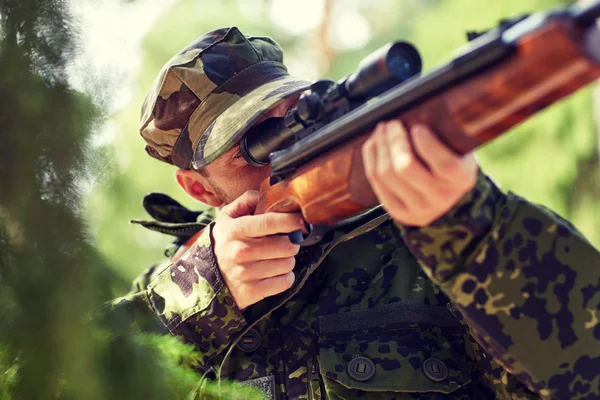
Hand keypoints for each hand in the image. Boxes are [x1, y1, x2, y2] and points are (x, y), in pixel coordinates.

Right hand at [211, 191, 303, 309]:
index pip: (271, 222)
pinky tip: (274, 272)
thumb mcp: (226, 218)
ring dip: (287, 259)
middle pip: (286, 245)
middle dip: (291, 242)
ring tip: (276, 257)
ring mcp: (247, 274)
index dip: (292, 220)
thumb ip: (246, 201)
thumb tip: (267, 194)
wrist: (201, 278)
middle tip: (286, 241)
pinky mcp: (252, 292)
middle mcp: (241, 252)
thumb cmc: (222, 243)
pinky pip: (286, 281)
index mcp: (236, 230)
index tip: (301, 220)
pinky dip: (285, 277)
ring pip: (288, 264)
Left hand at [362, 120, 477, 226]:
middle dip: (394, 140)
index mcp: (462, 180)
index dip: (427, 145)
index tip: (417, 127)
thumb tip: (416, 111)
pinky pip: (376, 182)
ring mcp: (418, 209)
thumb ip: (443, 132)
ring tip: (381, 130)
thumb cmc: (452, 156)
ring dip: (380, 146)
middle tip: (391, 123)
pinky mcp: (398, 212)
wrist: (448, 190)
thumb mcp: (458, 144)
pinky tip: (374, 144)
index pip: (444, 165)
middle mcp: (441, 198)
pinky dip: (371, 159)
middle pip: (405, 168)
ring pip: (386, 174)